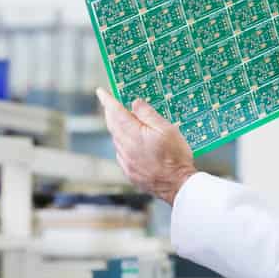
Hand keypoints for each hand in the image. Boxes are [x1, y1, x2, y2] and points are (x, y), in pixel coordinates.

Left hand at [96, 88, 196, 204]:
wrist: (178, 185)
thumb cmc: (175, 158)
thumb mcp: (167, 129)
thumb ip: (148, 114)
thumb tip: (135, 103)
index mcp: (133, 135)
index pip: (115, 112)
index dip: (107, 100)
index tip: (100, 92)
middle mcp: (125, 148)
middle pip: (113, 126)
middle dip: (110, 113)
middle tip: (111, 103)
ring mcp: (126, 162)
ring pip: (116, 140)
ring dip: (118, 129)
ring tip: (126, 122)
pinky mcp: (130, 172)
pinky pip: (122, 153)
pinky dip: (124, 144)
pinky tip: (134, 144)